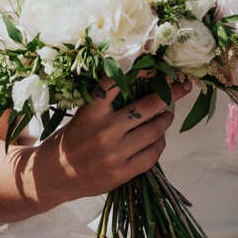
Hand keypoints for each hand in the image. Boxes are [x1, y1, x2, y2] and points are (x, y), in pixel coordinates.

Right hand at [41, 82, 179, 198]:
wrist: (56, 175)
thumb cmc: (73, 138)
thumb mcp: (84, 114)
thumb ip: (108, 102)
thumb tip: (142, 83)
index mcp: (91, 113)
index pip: (116, 83)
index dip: (139, 70)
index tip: (155, 63)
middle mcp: (104, 132)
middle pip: (147, 107)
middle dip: (169, 94)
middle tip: (182, 87)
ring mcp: (114, 154)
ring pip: (154, 131)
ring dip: (166, 120)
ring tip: (167, 115)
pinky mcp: (122, 173)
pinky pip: (152, 154)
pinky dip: (159, 143)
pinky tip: (158, 139)